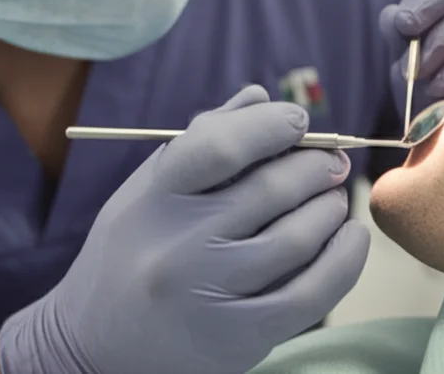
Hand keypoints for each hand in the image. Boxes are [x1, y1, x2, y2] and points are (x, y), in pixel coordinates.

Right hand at [0, 86, 370, 373]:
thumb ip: (201, 140)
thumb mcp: (146, 191)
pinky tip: (351, 237)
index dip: (270, 125)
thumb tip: (260, 96)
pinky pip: (310, 294)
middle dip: (315, 166)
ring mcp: (210, 294)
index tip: (298, 120)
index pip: (219, 147)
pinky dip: (343, 259)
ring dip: (330, 208)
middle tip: (331, 161)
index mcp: (154, 199)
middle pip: (269, 190)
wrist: (93, 347)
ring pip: (296, 238)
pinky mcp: (239, 337)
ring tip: (334, 198)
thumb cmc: (126, 255)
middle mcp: (179, 245)